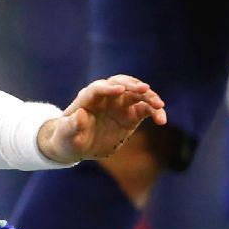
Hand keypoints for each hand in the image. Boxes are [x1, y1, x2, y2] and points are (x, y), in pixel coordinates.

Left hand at [37, 74, 165, 163]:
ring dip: (149, 97)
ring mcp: (120, 104)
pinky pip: (146, 109)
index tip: (119, 90)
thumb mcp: (66, 135)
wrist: (77, 145)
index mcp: (88, 98)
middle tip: (145, 90)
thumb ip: (72, 125)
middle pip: (122, 83)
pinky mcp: (131, 115)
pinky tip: (161, 120)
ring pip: (137, 94)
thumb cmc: (67, 137)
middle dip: (133, 85)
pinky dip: (155, 112)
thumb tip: (80, 114)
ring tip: (159, 106)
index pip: (99, 87)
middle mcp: (107, 97)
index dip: (109, 87)